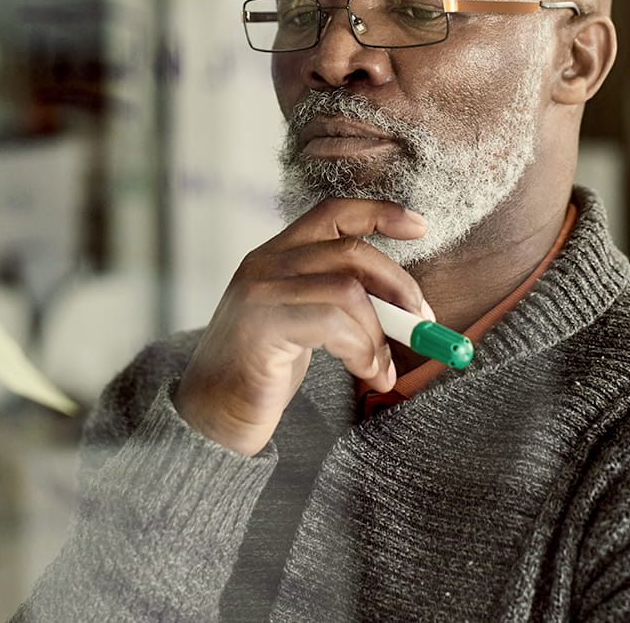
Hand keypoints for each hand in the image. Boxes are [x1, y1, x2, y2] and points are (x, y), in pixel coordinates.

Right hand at [172, 198, 428, 455]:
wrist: (209, 417)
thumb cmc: (260, 374)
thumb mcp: (303, 325)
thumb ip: (342, 306)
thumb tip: (408, 311)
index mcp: (276, 255)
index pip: (332, 212)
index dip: (379, 212)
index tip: (420, 227)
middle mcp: (265, 263)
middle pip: (352, 251)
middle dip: (399, 287)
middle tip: (420, 325)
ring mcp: (261, 292)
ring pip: (348, 290)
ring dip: (379, 334)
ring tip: (381, 369)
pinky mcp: (263, 325)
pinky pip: (333, 323)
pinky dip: (364, 350)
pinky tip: (367, 374)